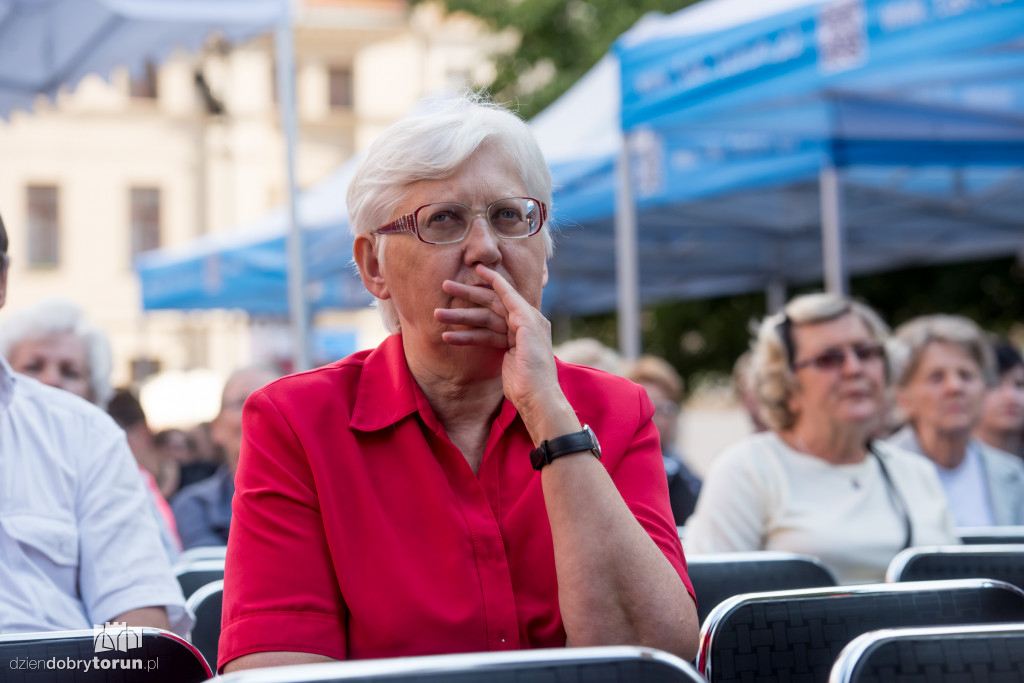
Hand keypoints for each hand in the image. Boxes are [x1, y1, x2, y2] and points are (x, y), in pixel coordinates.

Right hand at [436, 265, 576, 441]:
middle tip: (446, 286)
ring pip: (483, 321)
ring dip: (461, 319)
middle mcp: (522, 322)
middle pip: (491, 304)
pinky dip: (466, 337)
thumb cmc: (537, 366)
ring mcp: (512, 336)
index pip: (508, 293)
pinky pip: (483, 337)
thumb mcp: (531, 334)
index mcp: (531, 316)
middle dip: (468, 296)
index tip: (477, 267)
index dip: (492, 279)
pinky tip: (448, 337)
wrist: (536, 397)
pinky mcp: (504, 350)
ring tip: (438, 315)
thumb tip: (508, 294)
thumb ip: (520, 311)